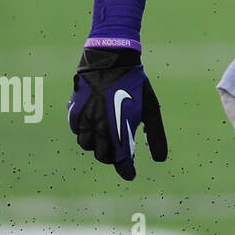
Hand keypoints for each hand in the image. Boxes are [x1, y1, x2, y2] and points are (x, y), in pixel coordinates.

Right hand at [68, 46, 167, 180]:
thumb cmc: (135, 84)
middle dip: (113, 156)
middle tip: (121, 150)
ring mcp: (85, 120)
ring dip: (98, 144)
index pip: (121, 160)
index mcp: (120, 129)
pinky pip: (77, 130)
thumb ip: (155, 135)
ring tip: (108, 135)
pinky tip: (95, 124)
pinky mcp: (74, 111)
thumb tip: (161, 160)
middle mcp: (100, 128)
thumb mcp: (150, 108)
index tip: (131, 175)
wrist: (111, 59)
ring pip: (87, 145)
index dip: (127, 170)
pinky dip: (85, 132)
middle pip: (103, 156)